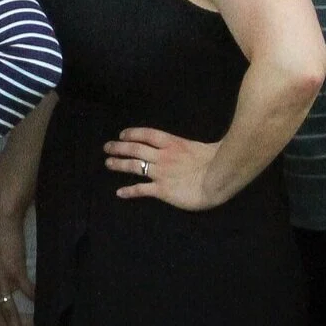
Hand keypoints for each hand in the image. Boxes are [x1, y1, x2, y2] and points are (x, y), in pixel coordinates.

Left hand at [104, 127, 224, 209]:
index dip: (132, 133)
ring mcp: (160, 173)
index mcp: (172, 143)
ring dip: (119, 164)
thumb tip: (186, 148)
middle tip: (107, 147)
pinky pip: (141, 190)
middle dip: (119, 147)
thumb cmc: (215, 161)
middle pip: (135, 148)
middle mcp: (162, 156)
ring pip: (134, 166)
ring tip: (108, 163)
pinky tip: (120, 192)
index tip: (122, 134)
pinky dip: (129, 191)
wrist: (218, 178)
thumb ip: (187, 148)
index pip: (146, 134)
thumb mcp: (199, 147)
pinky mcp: (162, 190)